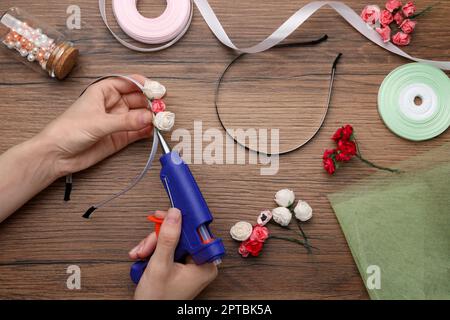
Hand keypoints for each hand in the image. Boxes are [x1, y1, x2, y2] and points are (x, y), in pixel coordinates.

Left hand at [36, 74, 152, 177]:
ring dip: (151, 117)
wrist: (57, 155)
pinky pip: (138, 131)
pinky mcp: (119, 137)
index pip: (127, 82)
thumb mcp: (98, 123)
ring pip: (140, 115)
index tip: (155, 89)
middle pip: (137, 99)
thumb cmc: (68, 131)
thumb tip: (148, 118)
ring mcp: (117, 121)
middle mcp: (112, 105)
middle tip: (161, 108)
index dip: (142, 84)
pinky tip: (154, 130)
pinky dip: (147, 131)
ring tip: (161, 120)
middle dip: (150, 102)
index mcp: (103, 92)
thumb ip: (125, 121)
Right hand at [129, 208, 217, 299]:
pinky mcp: (179, 266)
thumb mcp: (160, 265)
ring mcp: (189, 265)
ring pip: (172, 241)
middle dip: (159, 238)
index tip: (170, 213)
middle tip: (147, 244)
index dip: (181, 222)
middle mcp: (200, 263)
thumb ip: (168, 238)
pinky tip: (143, 257)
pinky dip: (153, 251)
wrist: (144, 315)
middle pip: (181, 236)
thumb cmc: (158, 300)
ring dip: (153, 245)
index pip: (196, 233)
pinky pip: (168, 249)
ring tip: (141, 254)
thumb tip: (175, 215)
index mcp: (205, 264)